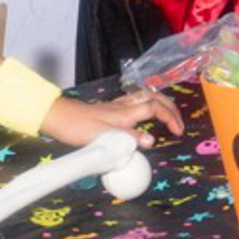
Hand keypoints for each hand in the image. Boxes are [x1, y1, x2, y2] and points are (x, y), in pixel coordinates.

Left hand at [45, 87, 184, 147]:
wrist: (59, 117)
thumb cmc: (78, 127)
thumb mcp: (104, 137)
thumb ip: (128, 140)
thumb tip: (150, 141)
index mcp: (125, 113)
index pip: (155, 108)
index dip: (170, 118)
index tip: (178, 131)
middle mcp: (124, 106)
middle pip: (155, 98)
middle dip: (171, 109)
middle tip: (179, 125)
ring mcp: (118, 105)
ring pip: (146, 97)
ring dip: (161, 105)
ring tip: (169, 117)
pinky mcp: (112, 108)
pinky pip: (136, 101)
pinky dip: (148, 105)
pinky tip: (147, 114)